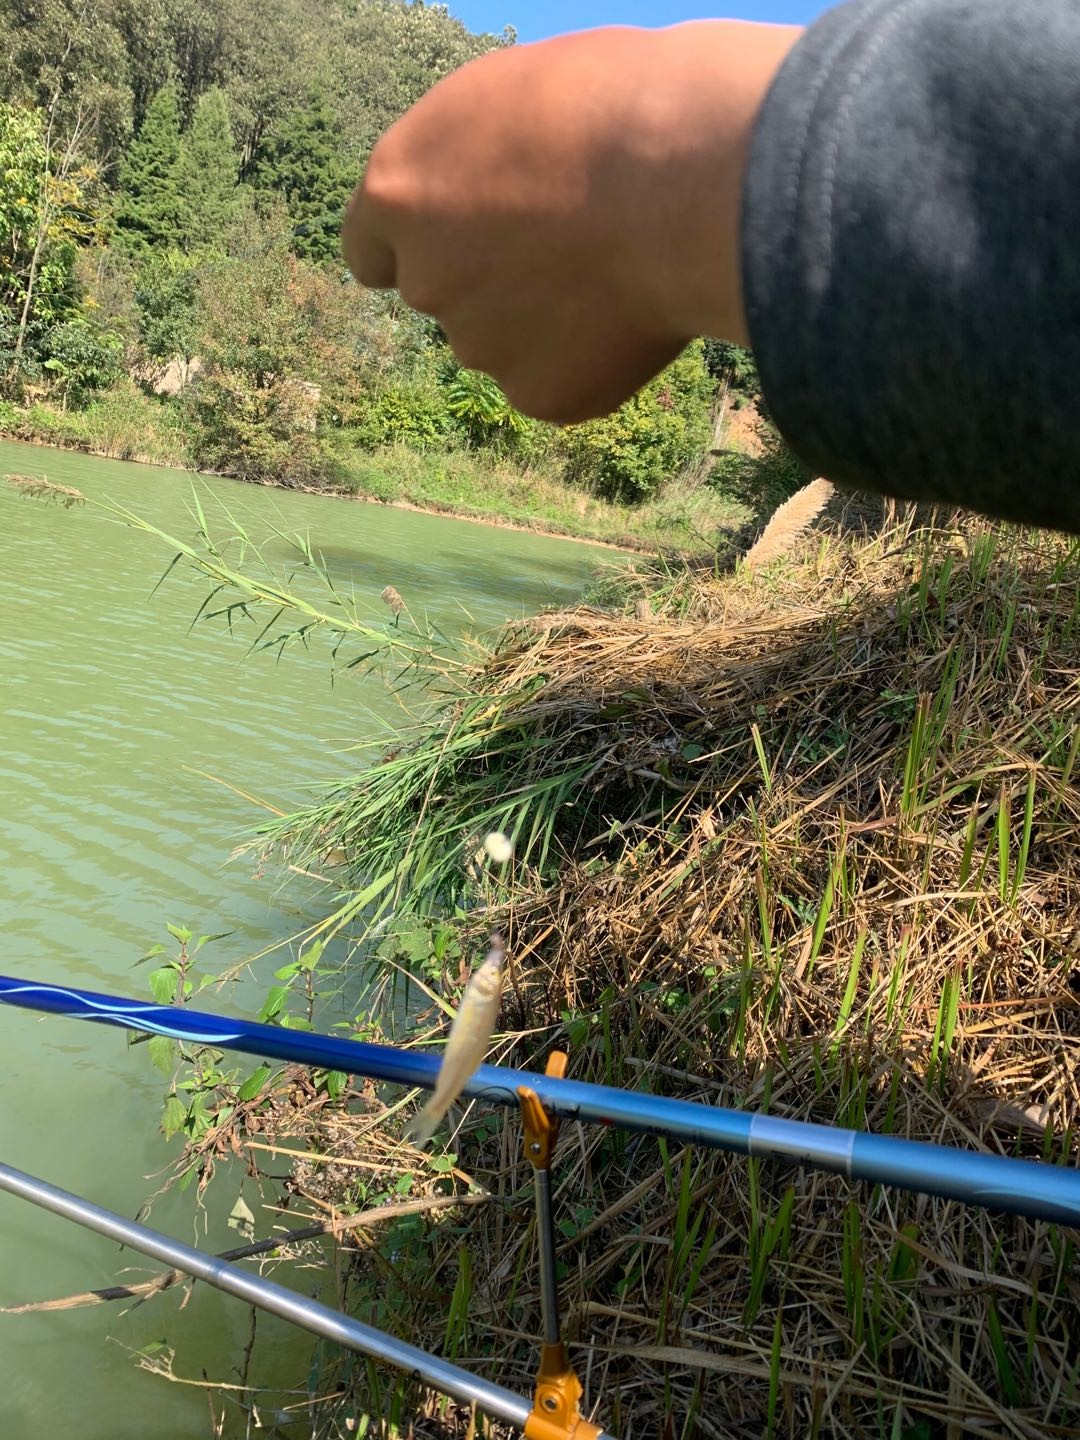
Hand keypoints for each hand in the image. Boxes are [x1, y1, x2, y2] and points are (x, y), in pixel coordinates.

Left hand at [343, 22, 799, 422]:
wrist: (688, 184)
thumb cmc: (610, 110)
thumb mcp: (513, 101)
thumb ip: (471, 166)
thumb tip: (480, 197)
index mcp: (398, 192)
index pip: (372, 251)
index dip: (422, 244)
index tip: (457, 241)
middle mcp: (425, 281)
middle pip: (445, 294)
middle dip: (490, 278)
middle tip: (567, 242)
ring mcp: (479, 347)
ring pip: (504, 340)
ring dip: (542, 319)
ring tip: (613, 269)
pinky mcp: (538, 395)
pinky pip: (557, 380)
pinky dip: (587, 358)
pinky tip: (631, 314)